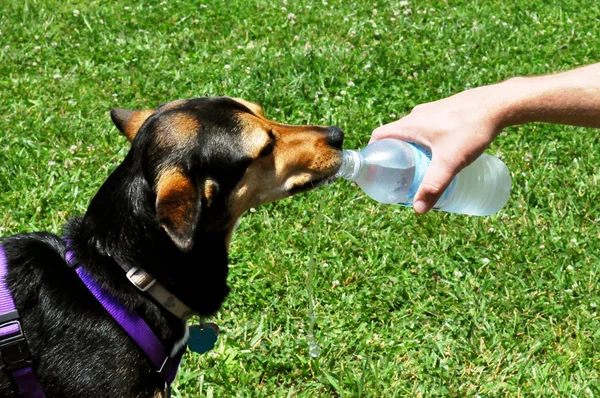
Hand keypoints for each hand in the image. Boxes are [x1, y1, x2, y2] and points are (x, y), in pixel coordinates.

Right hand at [370, 84, 509, 212]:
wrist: (499, 104)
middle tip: (398, 175)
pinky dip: (425, 142)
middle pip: (395, 136)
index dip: (373, 152)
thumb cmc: (472, 129)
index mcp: (410, 125)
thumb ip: (434, 185)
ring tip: (419, 168)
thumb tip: (418, 209)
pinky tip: (441, 153)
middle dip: (393, 156)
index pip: (379, 136)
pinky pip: (427, 128)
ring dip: (410, 149)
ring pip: (412, 132)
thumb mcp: (450, 161)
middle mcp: (417, 116)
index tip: (375, 169)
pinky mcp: (446, 111)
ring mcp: (432, 112)